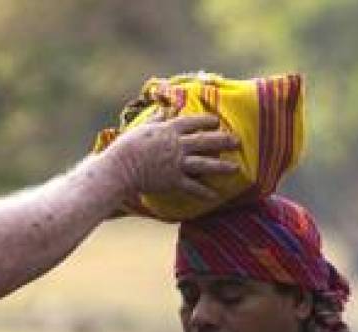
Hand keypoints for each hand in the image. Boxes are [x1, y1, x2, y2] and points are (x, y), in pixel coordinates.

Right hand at [106, 113, 238, 200]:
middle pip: (205, 141)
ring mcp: (176, 163)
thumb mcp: (142, 128)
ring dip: (222, 166)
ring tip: (236, 168)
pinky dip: (204, 192)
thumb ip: (156, 119)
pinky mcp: (173, 180)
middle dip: (223, 140)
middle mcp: (176, 145)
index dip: (206, 121)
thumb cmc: (127, 147)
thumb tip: (165, 109)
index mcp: (168, 130)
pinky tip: (215, 196)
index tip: (217, 121)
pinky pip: (193, 187)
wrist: (119, 168)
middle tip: (238, 141)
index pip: (192, 122)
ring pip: (204, 164)